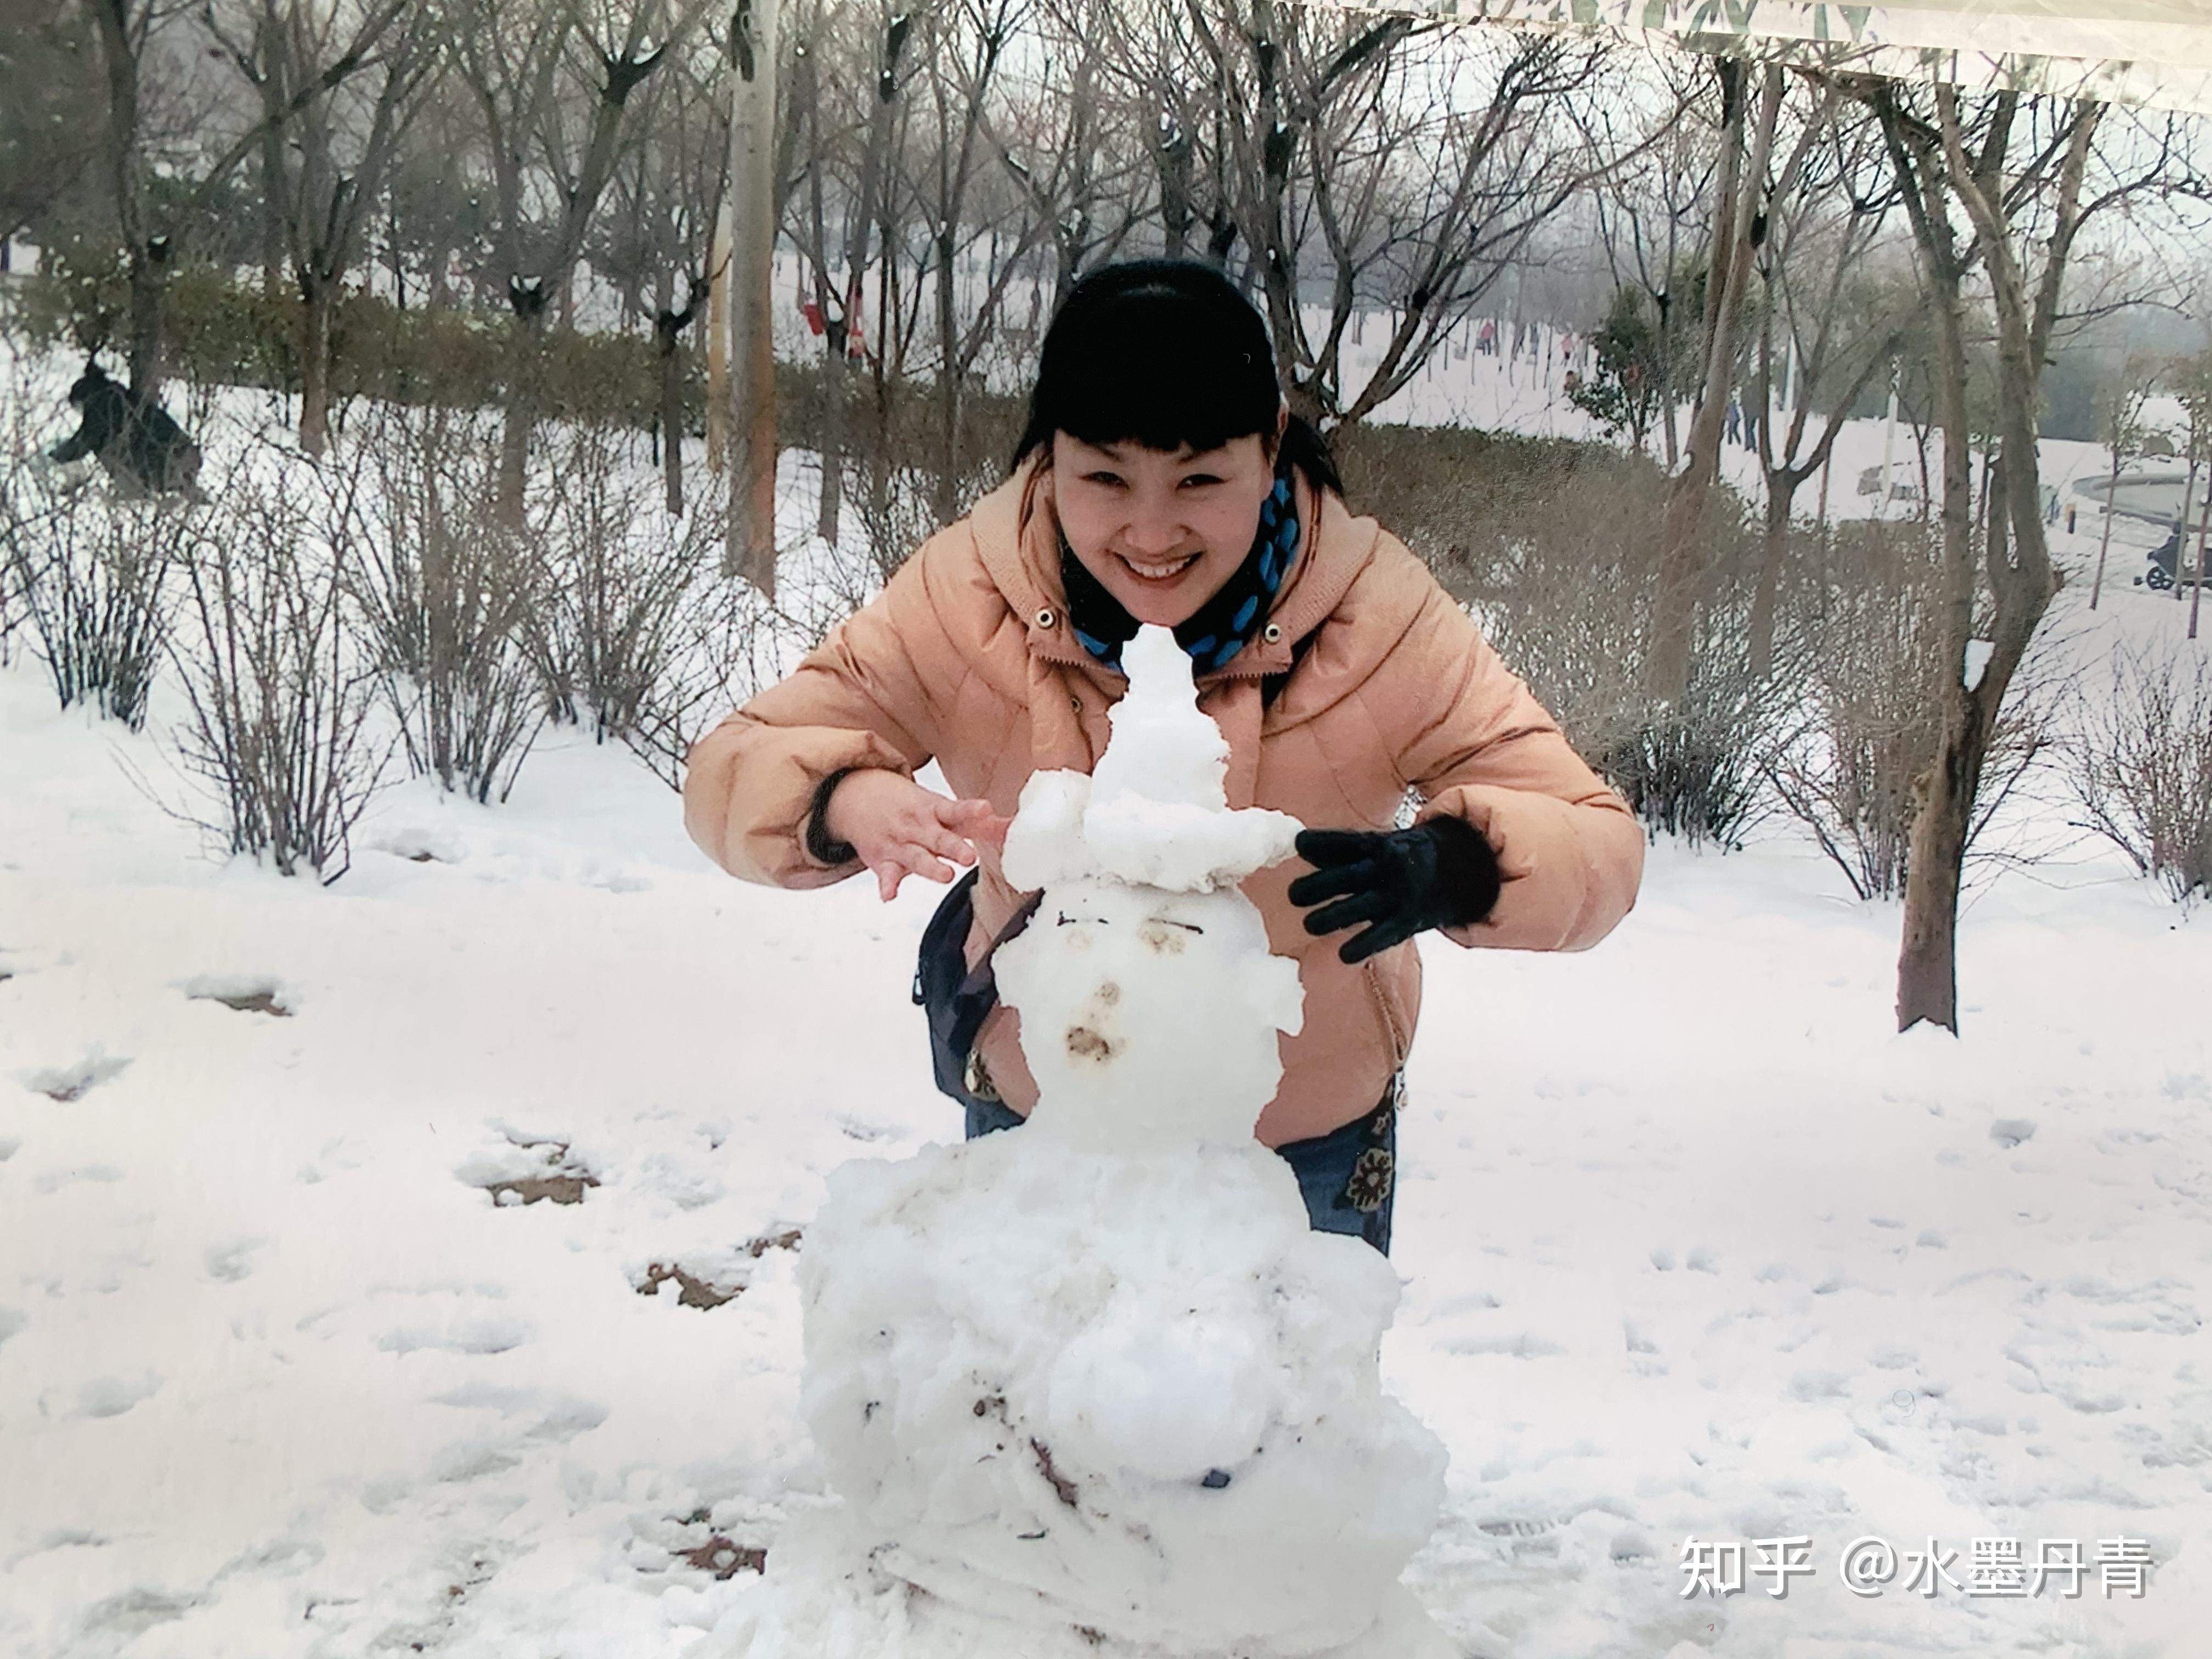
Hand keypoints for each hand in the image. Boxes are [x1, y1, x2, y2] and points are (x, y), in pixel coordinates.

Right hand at [822, 769, 1010, 901]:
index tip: (985, 809)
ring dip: (930, 867)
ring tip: (945, 875)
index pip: (957, 810)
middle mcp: (919, 827)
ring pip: (917, 858)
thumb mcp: (944, 809)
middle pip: (939, 838)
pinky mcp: (884, 861)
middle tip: (970, 856)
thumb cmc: (911, 806)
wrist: (857, 795)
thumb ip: (980, 823)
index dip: (972, 811)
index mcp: (936, 811)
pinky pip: (886, 875)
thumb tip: (1016, 828)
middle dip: (954, 847)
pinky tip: (889, 895)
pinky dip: (887, 885)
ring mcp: (901, 844)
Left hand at [1287, 817, 1501, 964]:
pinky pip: (1384, 934)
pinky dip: (1364, 945)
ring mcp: (1400, 895)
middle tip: (1294, 895)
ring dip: (1334, 916)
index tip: (1299, 843)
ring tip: (1309, 925)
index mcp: (1380, 844)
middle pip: (1350, 875)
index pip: (1348, 842)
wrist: (1462, 870)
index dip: (1323, 842)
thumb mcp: (1378, 845)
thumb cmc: (1403, 856)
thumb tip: (1300, 846)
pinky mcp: (1409, 920)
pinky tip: (1344, 955)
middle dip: (1320, 885)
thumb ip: (1341, 850)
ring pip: (1362, 906)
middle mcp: (1389, 868)